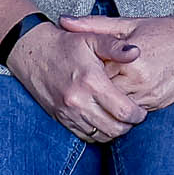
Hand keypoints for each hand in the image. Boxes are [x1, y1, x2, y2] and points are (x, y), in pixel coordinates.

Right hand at [9, 26, 145, 142]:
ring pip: (100, 136)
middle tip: (133, 117)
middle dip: (128, 125)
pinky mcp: (60, 118)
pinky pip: (84, 136)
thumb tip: (136, 52)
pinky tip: (103, 122)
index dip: (138, 115)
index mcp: (91, 81)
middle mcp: (78, 100)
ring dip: (114, 131)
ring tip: (119, 120)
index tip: (141, 110)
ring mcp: (67, 112)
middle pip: (114, 128)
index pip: (123, 111)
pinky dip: (97, 134)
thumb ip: (116, 46)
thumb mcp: (92, 37)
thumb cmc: (65, 44)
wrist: (31, 52)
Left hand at [61, 11, 173, 112]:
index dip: (84, 73)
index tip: (75, 69)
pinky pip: (135, 112)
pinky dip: (124, 106)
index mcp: (130, 60)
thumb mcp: (129, 23)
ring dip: (107, 103)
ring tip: (95, 94)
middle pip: (104, 95)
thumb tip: (64, 21)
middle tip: (80, 85)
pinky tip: (117, 98)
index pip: (96, 75)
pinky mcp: (160, 105)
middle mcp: (140, 82)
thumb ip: (94, 25)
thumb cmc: (165, 30)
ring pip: (118, 108)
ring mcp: (151, 96)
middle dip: (93, 91)